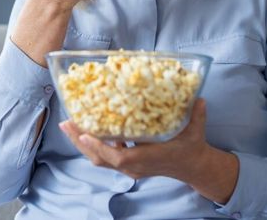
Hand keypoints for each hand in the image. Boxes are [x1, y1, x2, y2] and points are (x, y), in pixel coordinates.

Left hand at [58, 99, 237, 202]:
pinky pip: (104, 157)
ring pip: (99, 159)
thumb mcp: (195, 131)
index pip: (121, 158)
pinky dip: (92, 144)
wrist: (192, 167)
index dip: (102, 147)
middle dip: (82, 141)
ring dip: (82, 143)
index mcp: (150, 158)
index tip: (87, 134)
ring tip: (69, 125)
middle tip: (67, 123)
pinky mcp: (127, 165)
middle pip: (101, 158)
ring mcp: (130, 168)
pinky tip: (85, 129)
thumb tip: (199, 99)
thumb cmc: (191, 148)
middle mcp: (135, 166)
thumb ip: (196, 115)